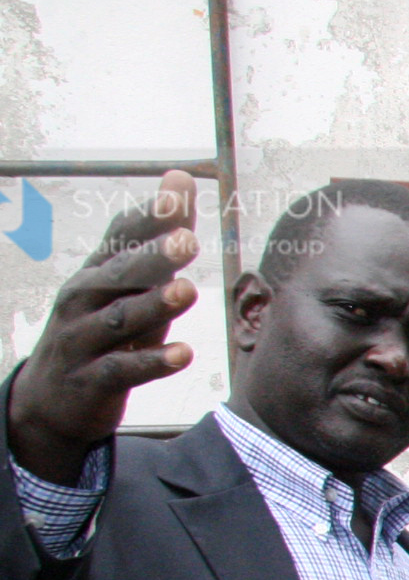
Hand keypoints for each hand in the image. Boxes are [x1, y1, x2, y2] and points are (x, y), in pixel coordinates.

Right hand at [7, 171, 200, 482]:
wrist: (50, 402)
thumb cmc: (100, 331)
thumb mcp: (129, 286)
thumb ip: (158, 237)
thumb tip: (180, 178)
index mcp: (96, 272)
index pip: (120, 237)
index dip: (148, 217)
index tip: (178, 192)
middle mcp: (84, 300)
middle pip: (118, 274)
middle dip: (151, 257)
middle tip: (187, 240)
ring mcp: (84, 340)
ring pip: (120, 319)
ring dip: (154, 306)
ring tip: (188, 291)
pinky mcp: (92, 380)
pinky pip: (123, 369)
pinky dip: (153, 361)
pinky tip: (184, 354)